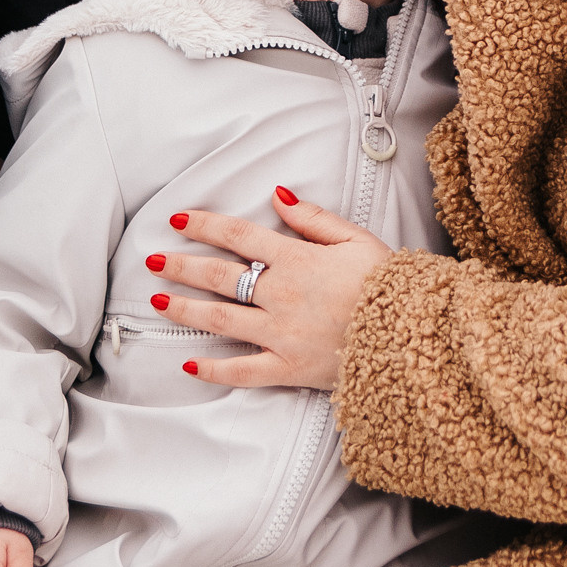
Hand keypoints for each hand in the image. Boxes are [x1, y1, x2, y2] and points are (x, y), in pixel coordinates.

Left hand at [146, 188, 391, 390]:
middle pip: (219, 276)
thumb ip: (312, 218)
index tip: (178, 220)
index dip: (205, 225)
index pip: (238, 236)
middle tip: (153, 260)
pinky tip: (188, 365)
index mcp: (296, 259)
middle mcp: (280, 295)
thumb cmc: (388, 285)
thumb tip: (277, 195)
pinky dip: (213, 370)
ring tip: (157, 300)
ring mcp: (280, 334)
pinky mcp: (287, 368)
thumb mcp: (355, 239)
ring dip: (184, 308)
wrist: (413, 334)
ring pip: (220, 319)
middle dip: (182, 265)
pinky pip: (243, 371)